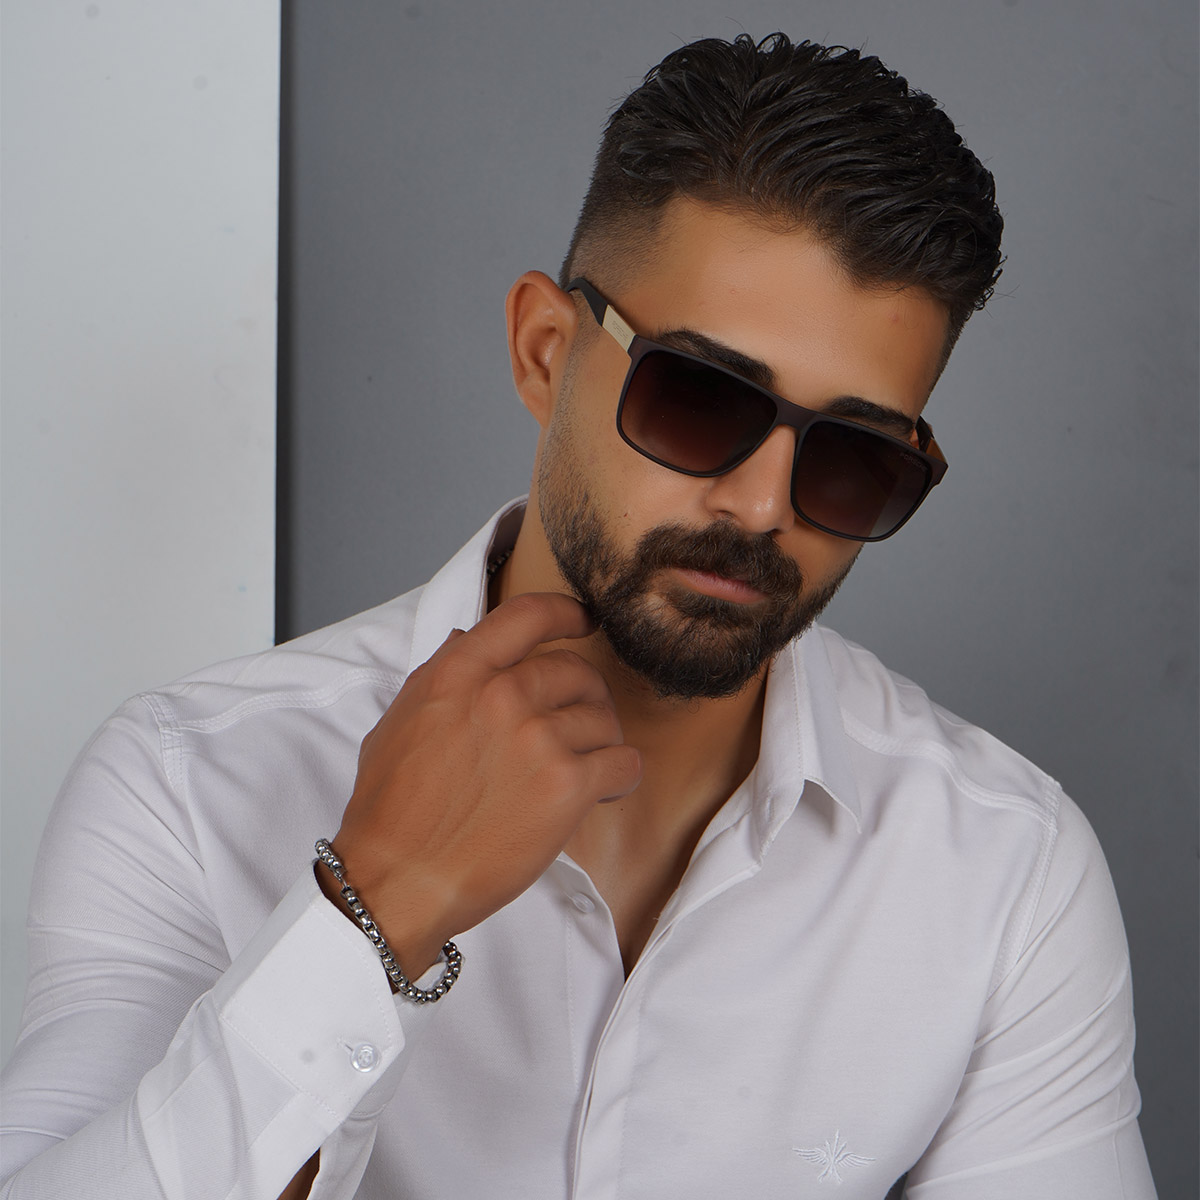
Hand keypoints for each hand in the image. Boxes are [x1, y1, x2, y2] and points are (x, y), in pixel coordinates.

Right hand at [323, 592, 641, 975]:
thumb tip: (466, 637)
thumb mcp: (397, 722)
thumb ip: (439, 673)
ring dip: (600, 744)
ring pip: (604, 719)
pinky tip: (603, 791)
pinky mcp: (567, 786)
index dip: (567, 613)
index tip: (584, 620)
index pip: (528, 615)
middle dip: (585, 698)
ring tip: (582, 770)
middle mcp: (502, 695)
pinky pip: (625, 763)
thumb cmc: (391, 811)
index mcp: (459, 673)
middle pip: (577, 671)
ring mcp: (539, 739)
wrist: (397, 880)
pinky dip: (622, 777)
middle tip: (578, 728)